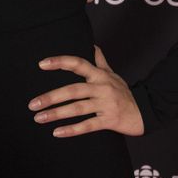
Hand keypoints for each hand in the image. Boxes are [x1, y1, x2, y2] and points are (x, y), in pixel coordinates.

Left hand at [28, 46, 143, 137]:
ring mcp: (106, 105)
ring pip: (78, 108)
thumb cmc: (124, 92)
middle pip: (73, 90)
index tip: (41, 64)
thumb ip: (100, 61)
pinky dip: (72, 130)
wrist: (145, 112)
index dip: (60, 62)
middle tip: (32, 104)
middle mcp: (102, 88)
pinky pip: (88, 125)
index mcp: (99, 75)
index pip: (78, 64)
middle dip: (51, 97)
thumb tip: (92, 46)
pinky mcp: (109, 121)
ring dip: (56, 114)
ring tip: (38, 118)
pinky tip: (57, 132)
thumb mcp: (113, 75)